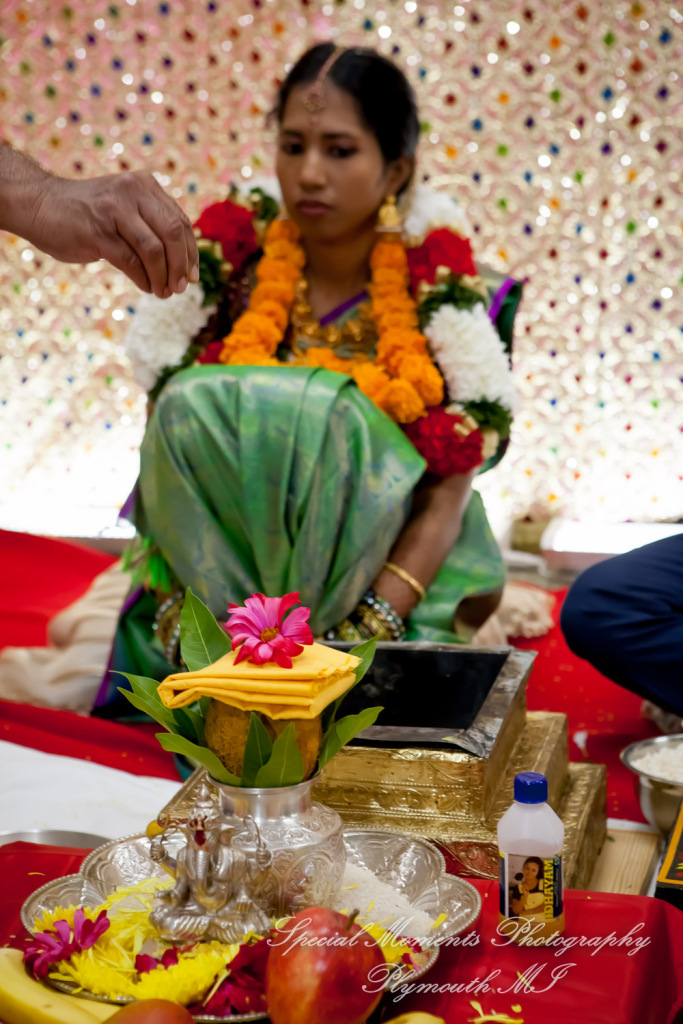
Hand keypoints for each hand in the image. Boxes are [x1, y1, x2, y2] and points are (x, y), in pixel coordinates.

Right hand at [25, 170, 198, 296]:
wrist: (41, 205)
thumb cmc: (88, 214)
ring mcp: (114, 211)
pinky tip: (146, 287)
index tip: (192, 275)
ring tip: (163, 292)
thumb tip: (183, 262)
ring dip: (162, 277)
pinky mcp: (97, 232)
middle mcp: (132, 193)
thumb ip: (151, 224)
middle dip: (181, 266)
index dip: (190, 252)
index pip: (180, 221)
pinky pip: (131, 262)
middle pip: (172, 233)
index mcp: (144, 186)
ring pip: (154, 250)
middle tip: (180, 288)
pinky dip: (144, 279)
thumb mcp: (126, 208)